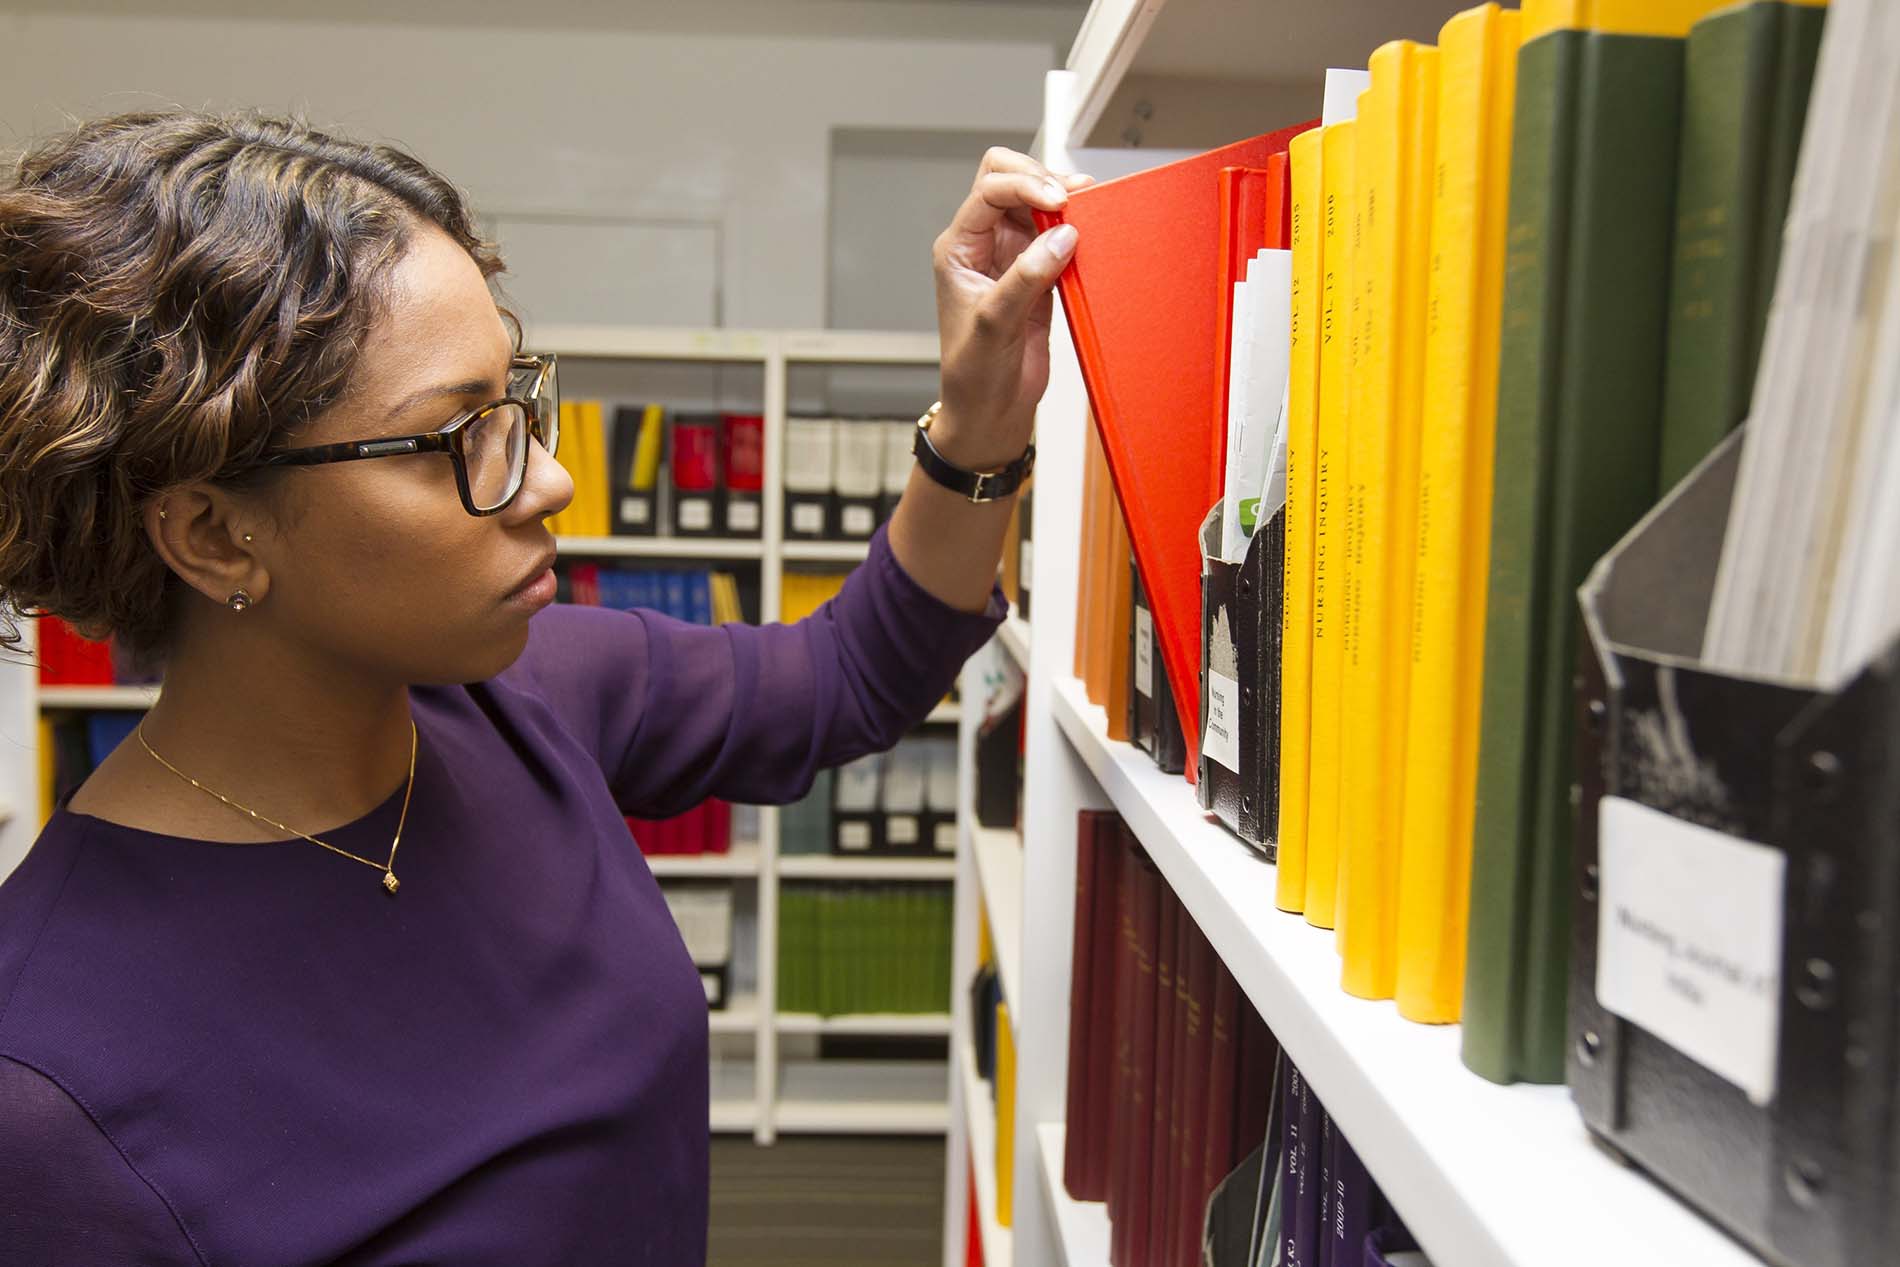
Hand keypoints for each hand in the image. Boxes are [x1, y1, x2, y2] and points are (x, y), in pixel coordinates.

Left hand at [931, 147, 1092, 469]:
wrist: (989, 413)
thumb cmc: (975, 377)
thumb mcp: (995, 326)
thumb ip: (1026, 278)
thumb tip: (1062, 236)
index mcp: (958, 249)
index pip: (989, 191)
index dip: (1025, 186)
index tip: (1058, 202)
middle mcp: (983, 246)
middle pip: (1007, 180)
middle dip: (1040, 179)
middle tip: (1073, 198)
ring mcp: (1012, 259)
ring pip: (1036, 204)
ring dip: (1062, 201)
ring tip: (1088, 210)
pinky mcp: (1038, 276)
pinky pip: (1058, 237)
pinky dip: (1076, 230)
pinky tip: (1091, 235)